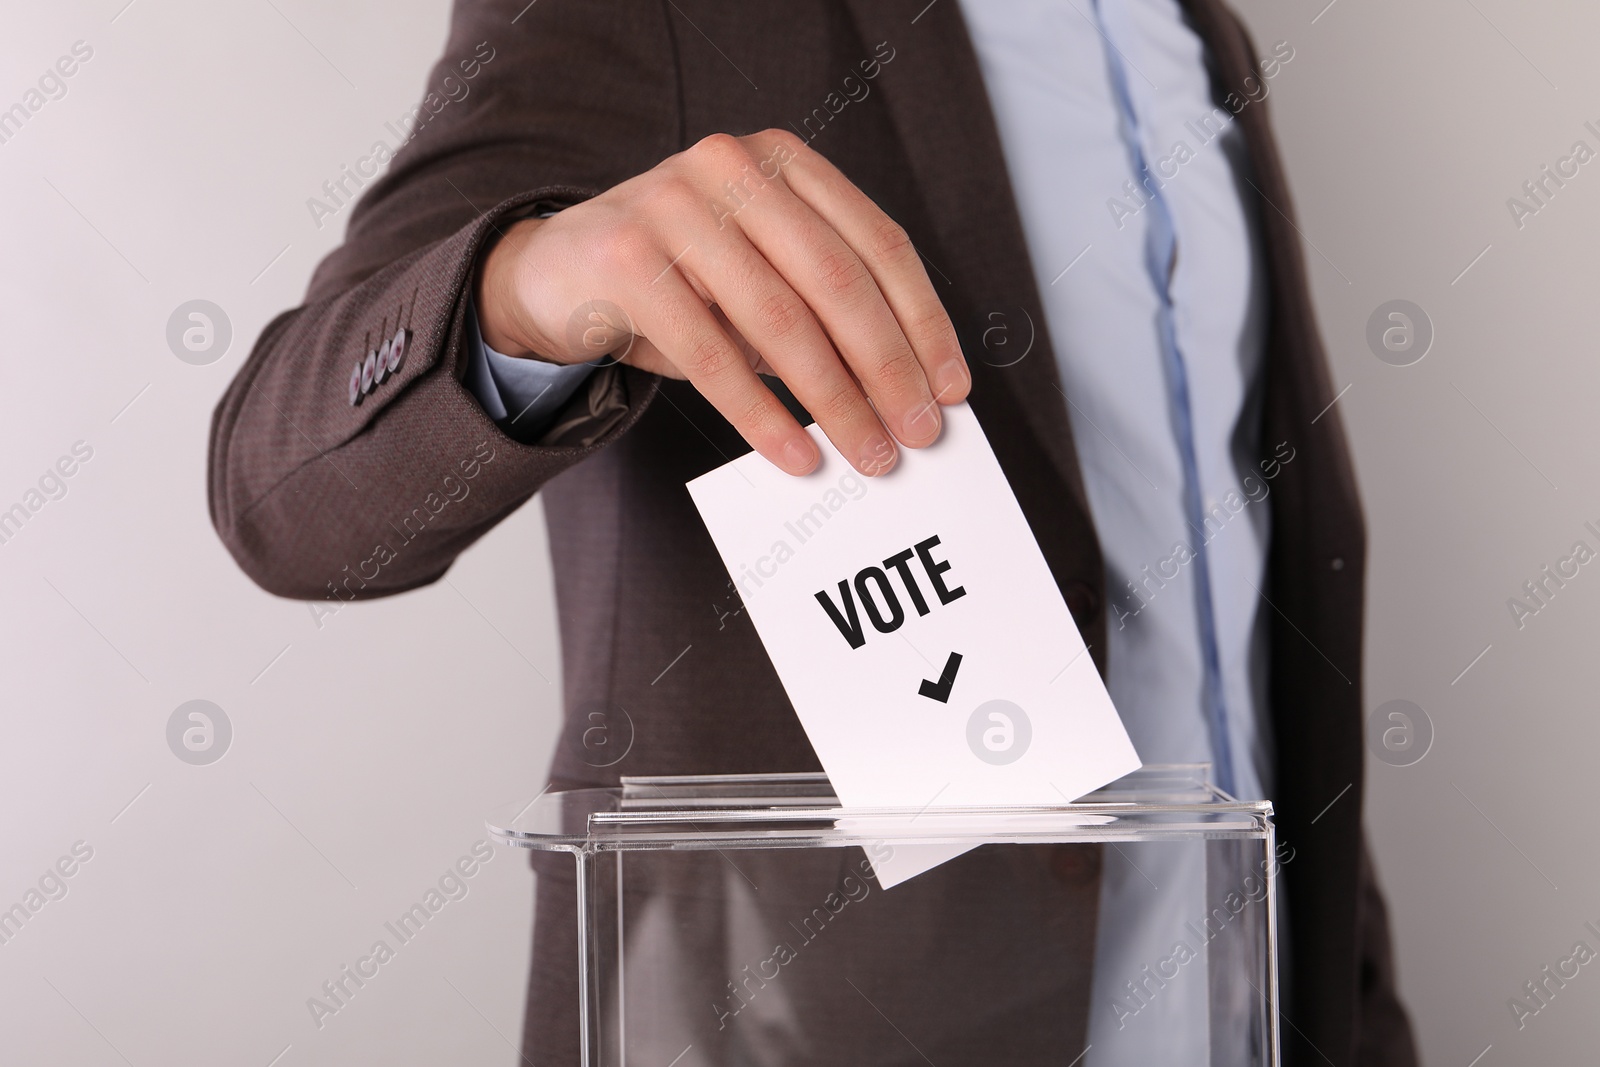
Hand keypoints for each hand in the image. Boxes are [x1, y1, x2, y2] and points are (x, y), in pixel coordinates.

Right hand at [475, 130, 969, 475]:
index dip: (924, 322)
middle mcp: (733, 167)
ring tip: (866, 454)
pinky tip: (794, 454)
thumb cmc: (679, 284)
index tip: (951, 389)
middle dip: (888, 368)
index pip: (878, 244)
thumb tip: (904, 394)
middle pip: (838, 281)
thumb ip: (823, 314)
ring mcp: (675, 204)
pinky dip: (760, 414)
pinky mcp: (627, 257)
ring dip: (834, 400)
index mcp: (783, 161)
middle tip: (917, 435)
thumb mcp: (758, 279)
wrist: (554, 274)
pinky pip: (711, 353)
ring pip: (779, 319)